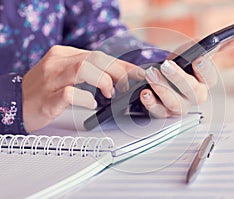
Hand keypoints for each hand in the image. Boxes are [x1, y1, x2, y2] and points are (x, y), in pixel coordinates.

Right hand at [22, 45, 143, 131]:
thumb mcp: (65, 75)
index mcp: (64, 55)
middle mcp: (58, 63)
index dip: (121, 64)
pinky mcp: (46, 99)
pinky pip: (68, 93)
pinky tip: (92, 104)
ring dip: (103, 80)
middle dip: (117, 71)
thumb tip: (116, 78)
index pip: (99, 55)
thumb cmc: (44, 91)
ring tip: (110, 92)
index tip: (137, 73)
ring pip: (82, 68)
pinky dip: (84, 98)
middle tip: (128, 85)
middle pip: (94, 58)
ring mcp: (51, 79)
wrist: (14, 104)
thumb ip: (87, 72)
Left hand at [140, 33, 233, 116]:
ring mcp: (178, 107)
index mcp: (205, 83)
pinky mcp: (162, 113)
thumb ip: (215, 46)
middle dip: (179, 78)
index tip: (197, 58)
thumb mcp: (195, 52)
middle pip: (192, 92)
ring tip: (150, 74)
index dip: (204, 69)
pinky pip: (157, 112)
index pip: (210, 78)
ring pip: (174, 103)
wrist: (163, 78)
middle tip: (166, 65)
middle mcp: (194, 98)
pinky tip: (145, 92)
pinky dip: (150, 103)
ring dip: (162, 88)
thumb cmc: (181, 66)